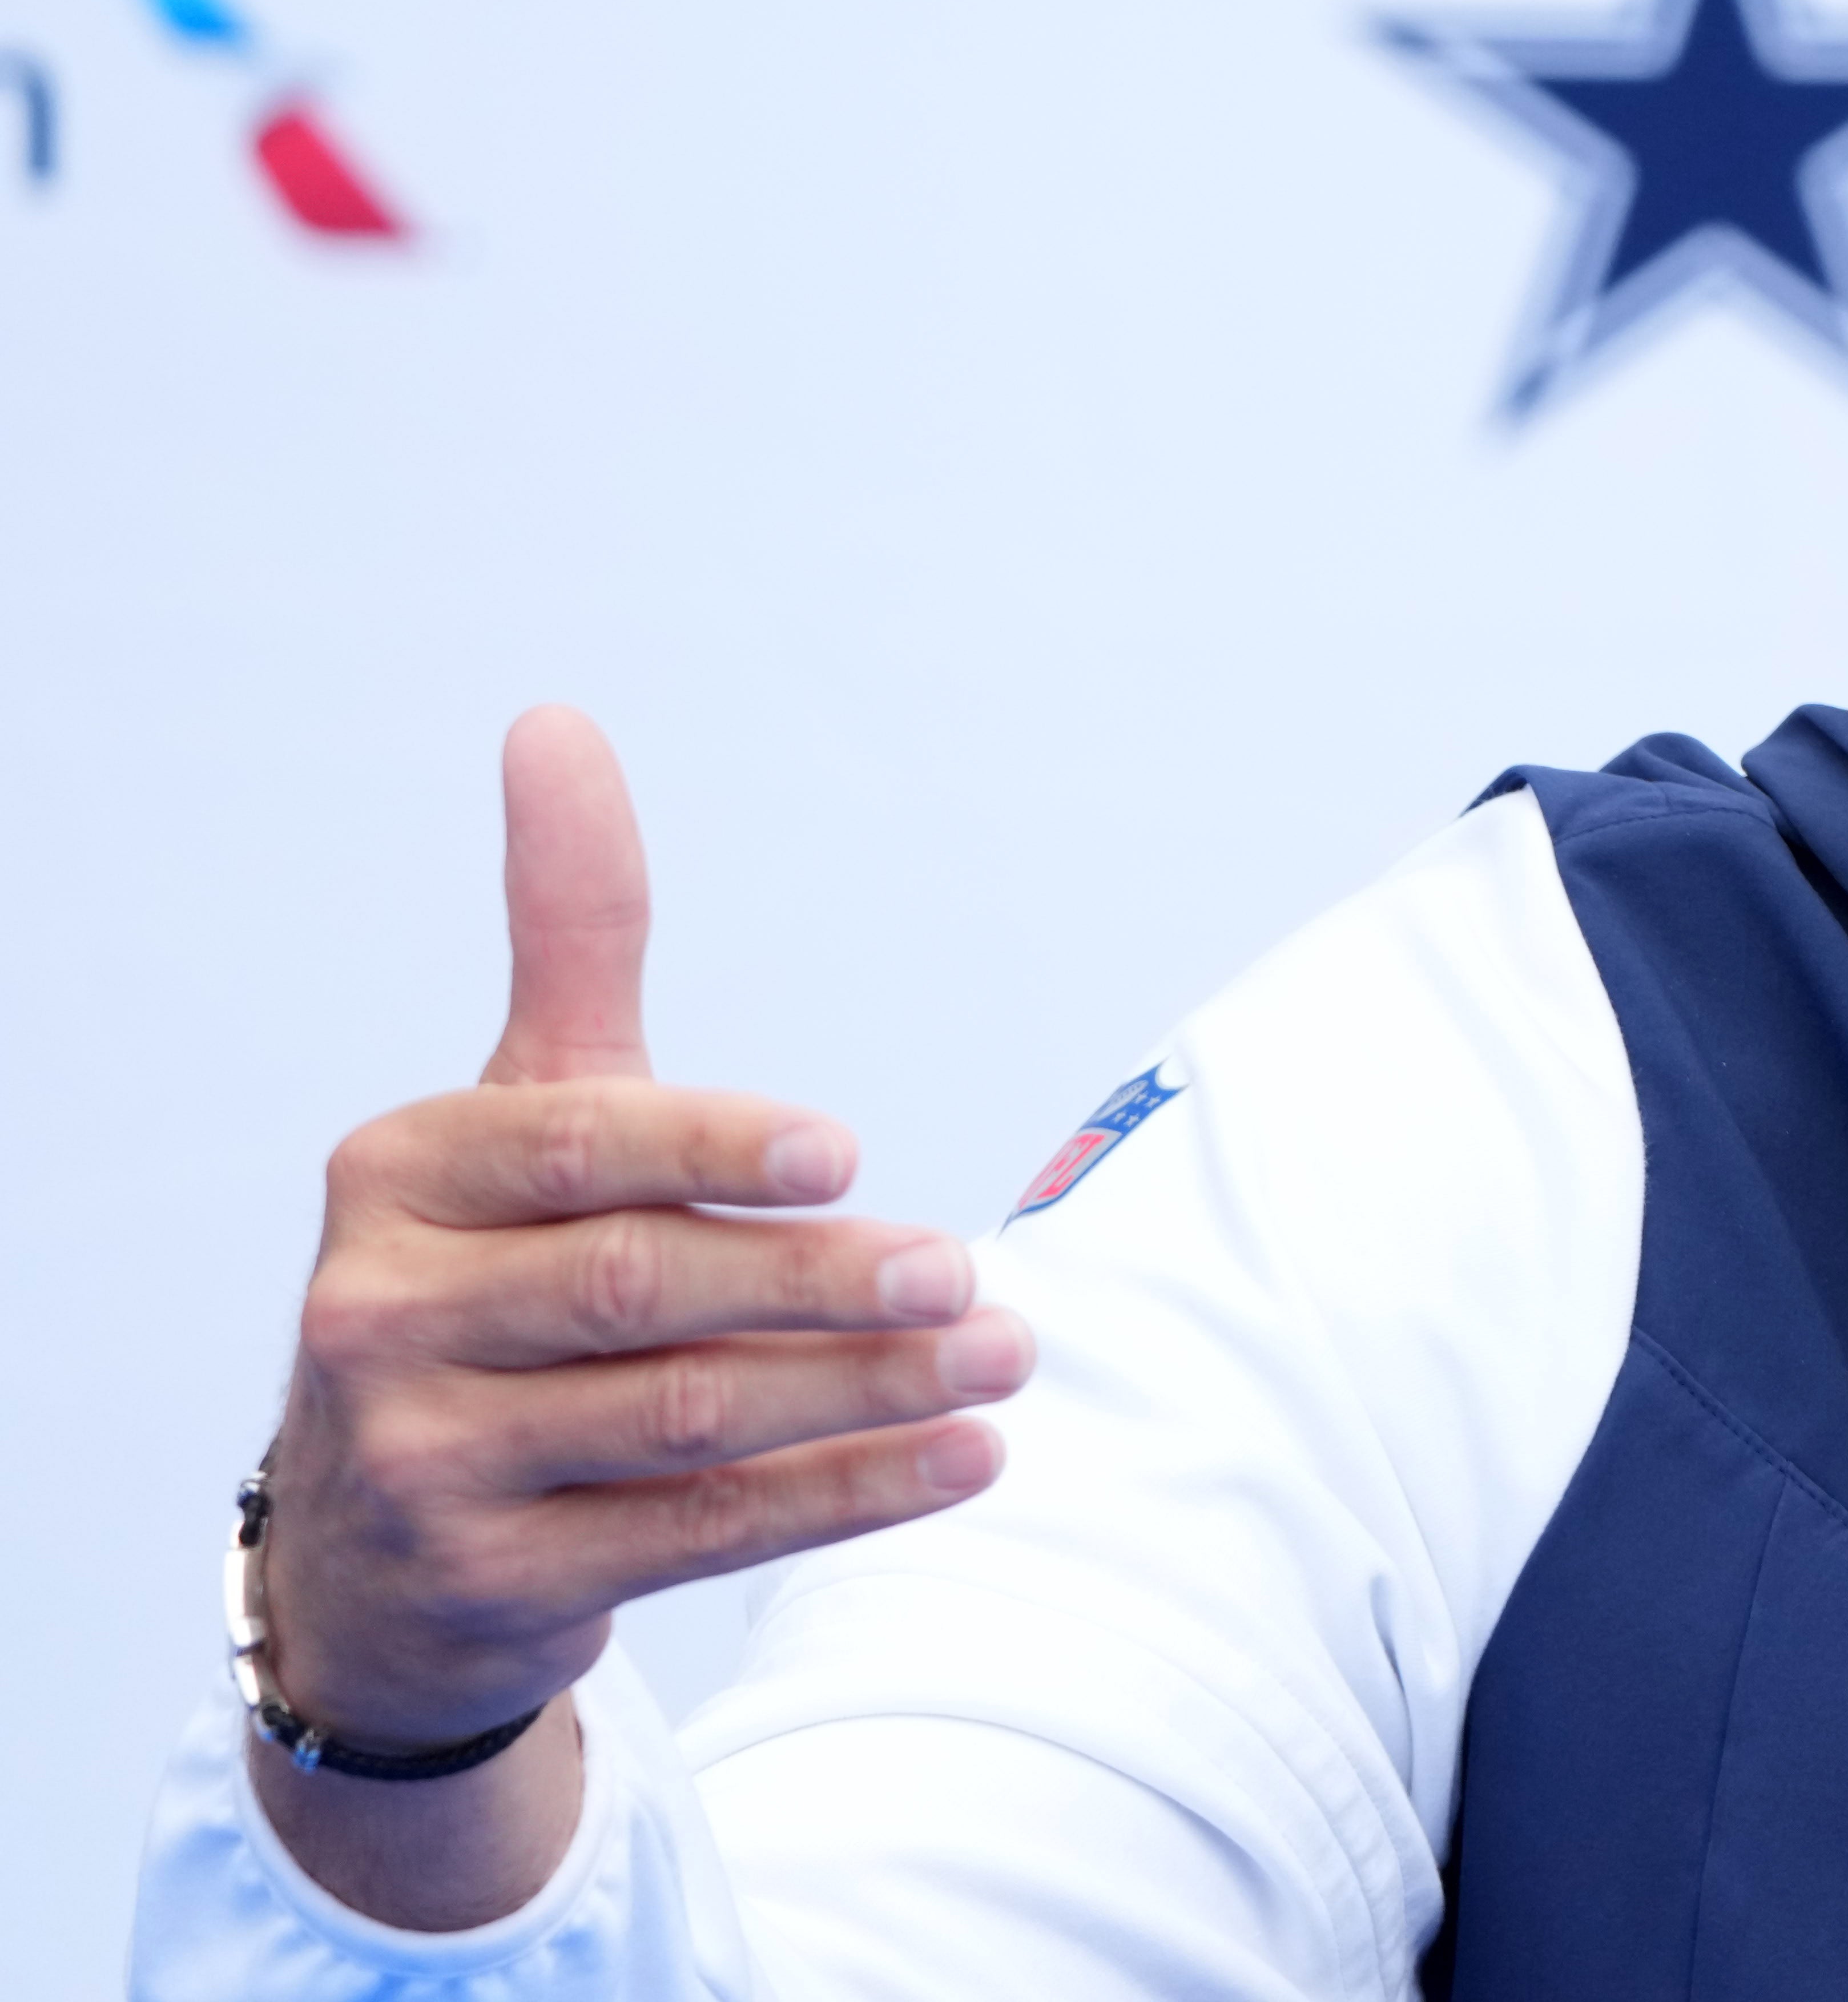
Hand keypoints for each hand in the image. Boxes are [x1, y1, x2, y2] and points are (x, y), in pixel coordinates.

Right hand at [247, 709, 1031, 1923]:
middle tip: (973, 1276)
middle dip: (821, 1284)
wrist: (379, 1551)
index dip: (713, 1150)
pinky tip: (966, 1457)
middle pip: (639, 1290)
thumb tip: (555, 721)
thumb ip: (567, 932)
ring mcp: (420, 1465)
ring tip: (1009, 1356)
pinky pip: (700, 1531)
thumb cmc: (489, 1274)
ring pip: (687, 1418)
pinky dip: (846, 1494)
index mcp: (394, 1178)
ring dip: (867, 1391)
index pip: (577, 1150)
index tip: (850, 1152)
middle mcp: (379, 1316)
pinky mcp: (488, 1586)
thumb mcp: (521, 1107)